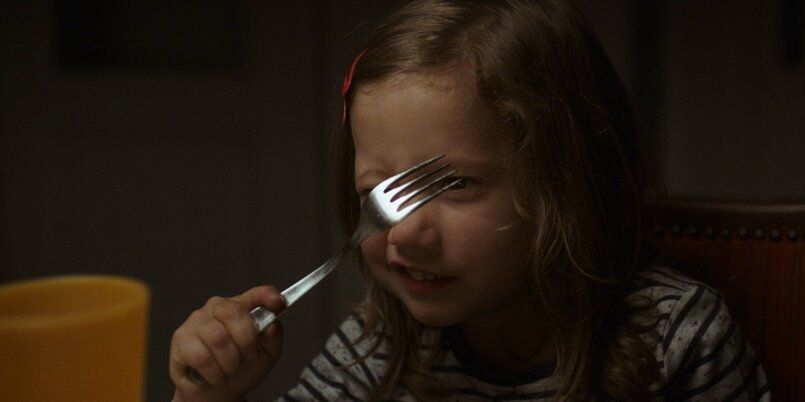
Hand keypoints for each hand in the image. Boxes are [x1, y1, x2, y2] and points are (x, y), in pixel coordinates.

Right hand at [170, 286, 285, 401]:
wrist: (218, 393)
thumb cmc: (242, 369)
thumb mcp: (266, 355)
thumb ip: (273, 337)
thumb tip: (272, 325)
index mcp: (241, 307)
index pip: (255, 294)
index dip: (266, 295)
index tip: (278, 303)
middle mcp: (217, 308)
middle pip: (233, 312)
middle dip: (246, 341)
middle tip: (248, 356)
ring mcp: (196, 321)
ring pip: (218, 337)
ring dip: (229, 362)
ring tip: (229, 369)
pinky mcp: (180, 339)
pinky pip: (201, 356)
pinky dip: (213, 372)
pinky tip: (214, 375)